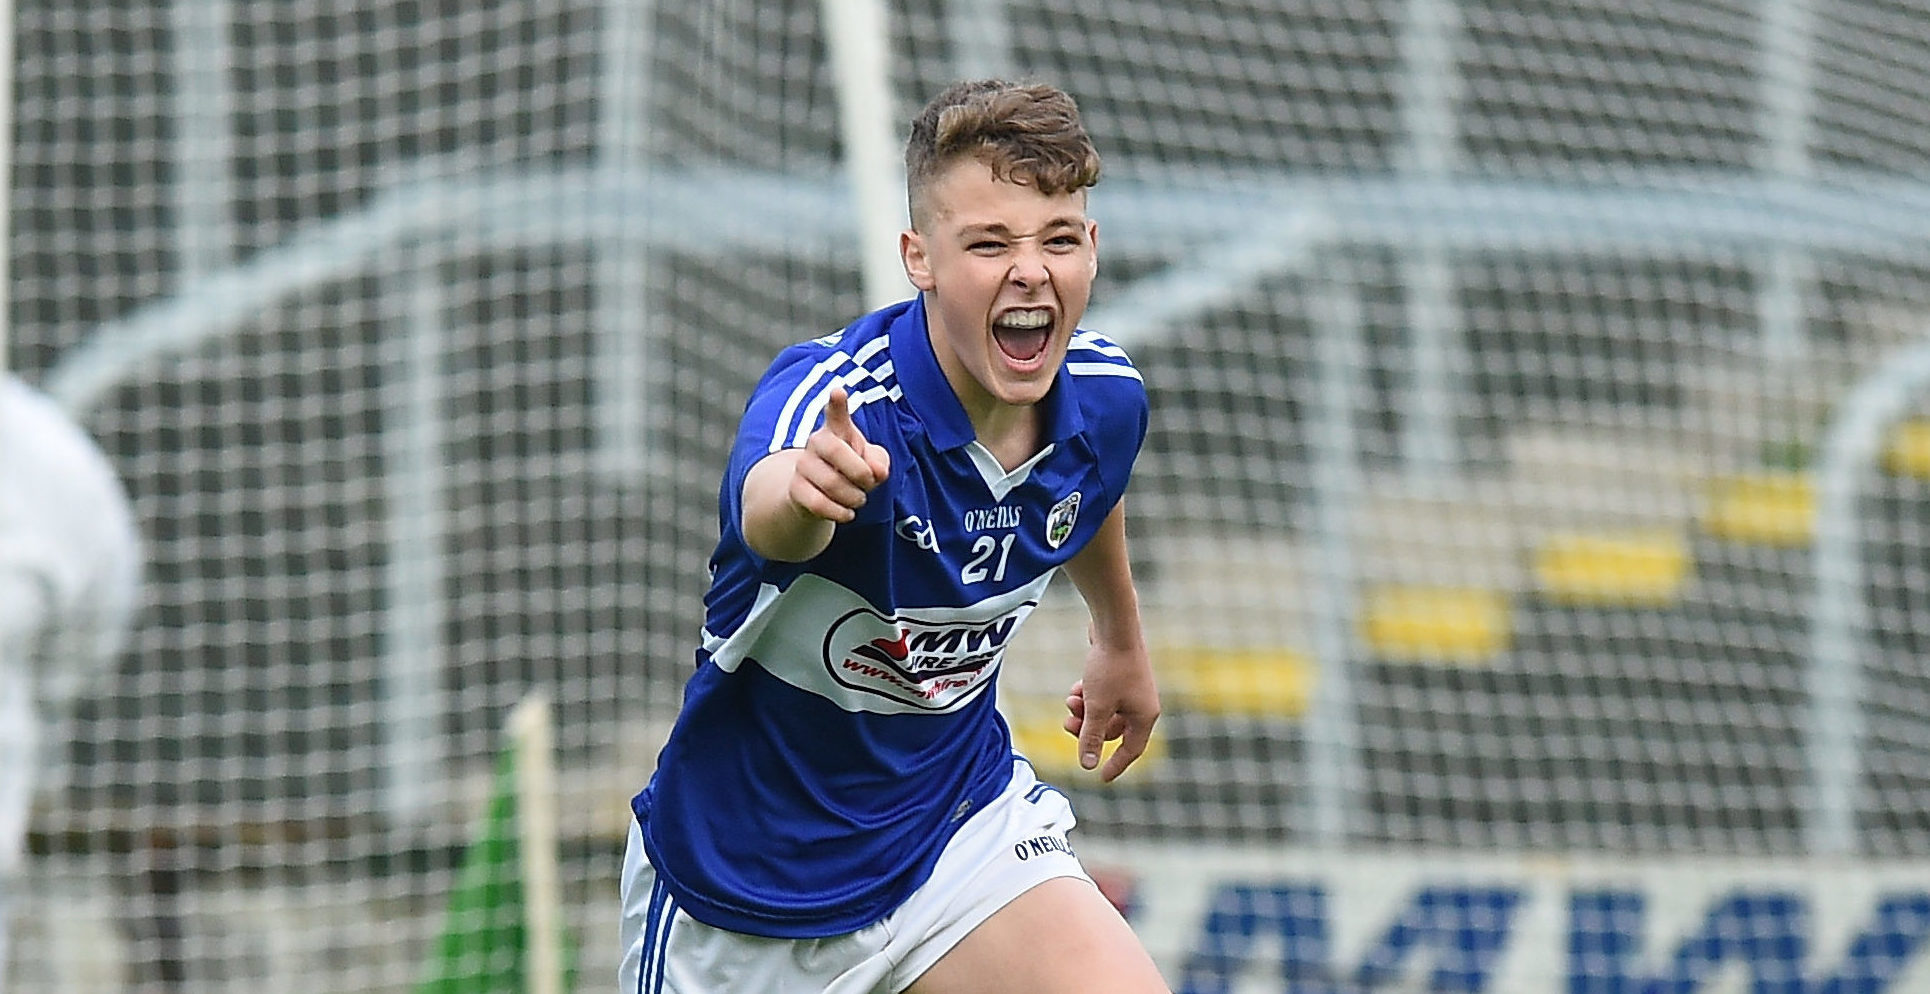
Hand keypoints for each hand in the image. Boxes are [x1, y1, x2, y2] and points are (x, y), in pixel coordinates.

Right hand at [787, 386, 890, 523]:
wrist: (818, 495)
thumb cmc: (851, 471)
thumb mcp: (872, 464)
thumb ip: (879, 462)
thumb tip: (876, 471)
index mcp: (837, 430)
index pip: (836, 413)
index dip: (837, 403)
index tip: (838, 391)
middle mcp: (816, 442)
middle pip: (837, 451)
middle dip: (861, 472)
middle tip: (869, 483)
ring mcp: (803, 465)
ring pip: (832, 483)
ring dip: (855, 497)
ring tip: (858, 499)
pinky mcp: (796, 489)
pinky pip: (820, 504)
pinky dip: (840, 513)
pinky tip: (847, 513)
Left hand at [1061, 641, 1159, 782]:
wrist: (1114, 626)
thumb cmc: (1110, 668)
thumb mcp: (1096, 707)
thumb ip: (1092, 738)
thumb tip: (1089, 765)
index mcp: (1144, 716)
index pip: (1132, 750)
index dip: (1116, 765)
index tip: (1102, 778)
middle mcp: (1142, 704)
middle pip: (1113, 731)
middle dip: (1088, 729)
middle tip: (1068, 724)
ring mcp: (1132, 690)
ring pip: (1104, 713)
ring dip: (1085, 711)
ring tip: (1071, 701)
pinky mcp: (1120, 677)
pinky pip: (1102, 697)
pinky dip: (1088, 696)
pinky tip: (1076, 689)